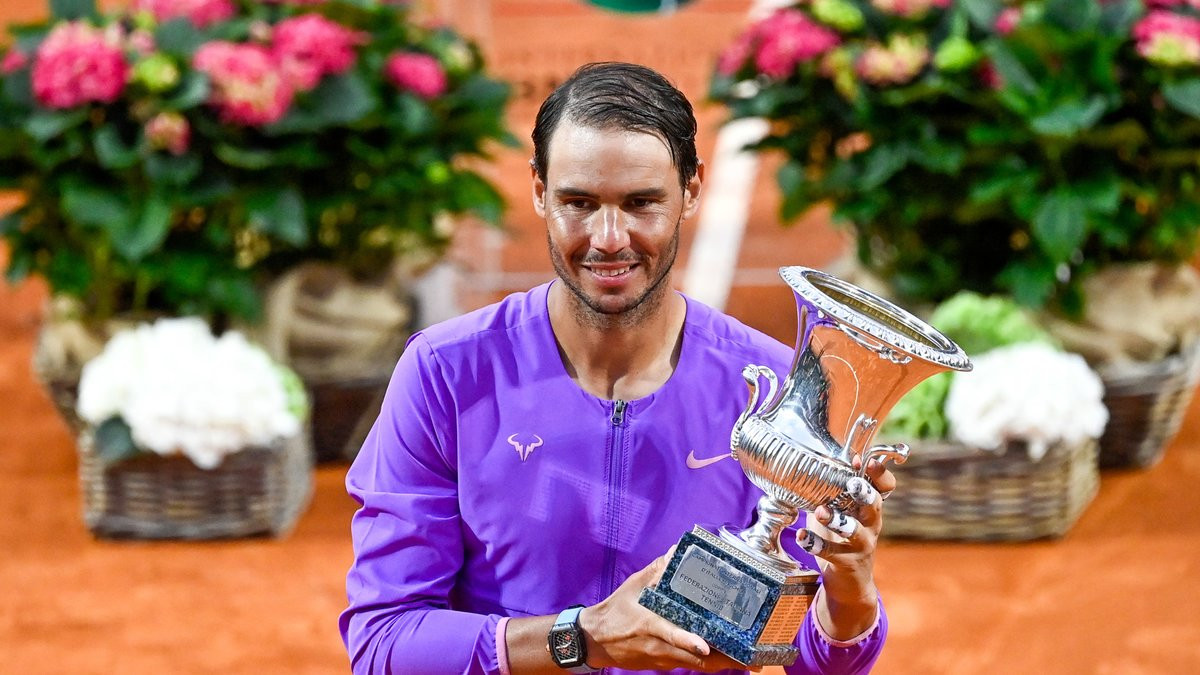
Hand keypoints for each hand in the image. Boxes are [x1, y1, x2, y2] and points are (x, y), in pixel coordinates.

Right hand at [579, 548, 755, 672]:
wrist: (595, 640)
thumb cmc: (616, 611)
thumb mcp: (634, 585)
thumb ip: (657, 569)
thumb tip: (676, 551)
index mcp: (650, 624)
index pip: (670, 635)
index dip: (689, 642)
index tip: (706, 645)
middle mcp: (658, 646)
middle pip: (694, 659)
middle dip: (722, 660)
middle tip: (749, 658)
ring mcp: (662, 659)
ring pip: (695, 665)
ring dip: (720, 663)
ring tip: (747, 660)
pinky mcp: (663, 665)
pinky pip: (689, 665)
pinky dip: (707, 662)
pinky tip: (725, 658)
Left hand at [795, 456, 895, 639]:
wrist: (849, 584)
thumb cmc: (841, 541)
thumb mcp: (840, 514)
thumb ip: (831, 494)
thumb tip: (809, 466)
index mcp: (869, 509)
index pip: (884, 488)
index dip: (879, 474)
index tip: (864, 461)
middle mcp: (871, 525)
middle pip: (875, 505)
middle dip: (864, 493)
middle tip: (852, 483)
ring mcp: (861, 545)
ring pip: (854, 529)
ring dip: (836, 519)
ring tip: (821, 512)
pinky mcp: (847, 563)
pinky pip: (831, 552)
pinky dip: (814, 543)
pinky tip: (802, 537)